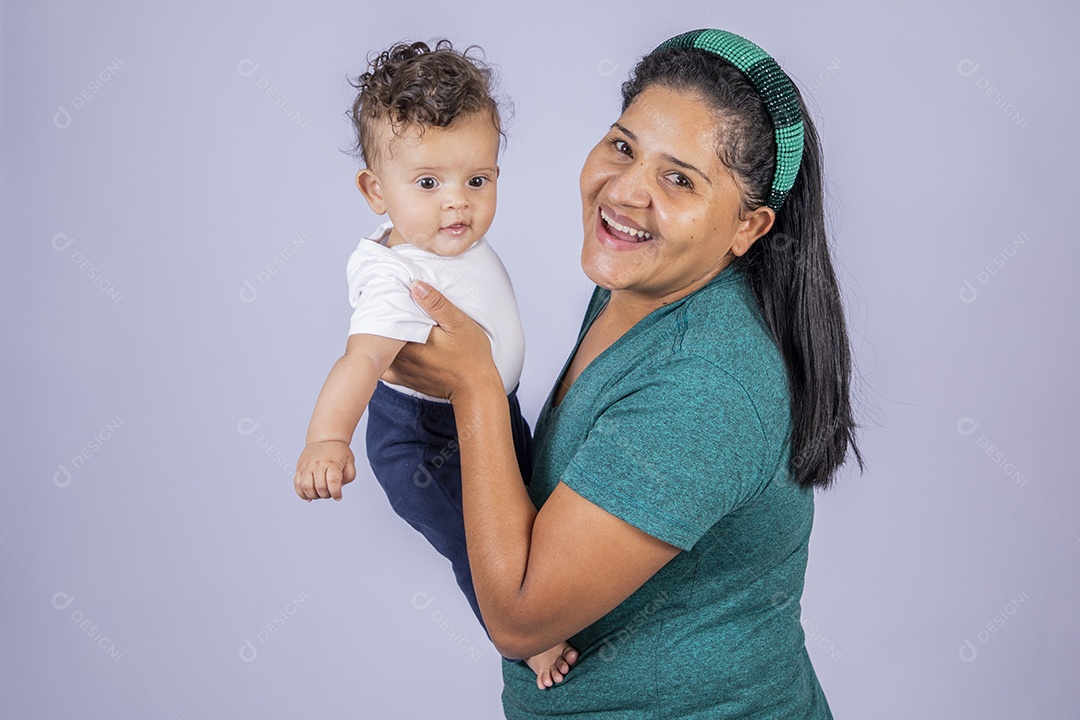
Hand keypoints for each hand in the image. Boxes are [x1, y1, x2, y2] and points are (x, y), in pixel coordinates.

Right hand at [294, 440, 355, 500]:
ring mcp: (307, 466)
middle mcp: (318, 464)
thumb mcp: (350, 461)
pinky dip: (302, 494)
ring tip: (320, 493)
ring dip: (314, 495)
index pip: (333, 481)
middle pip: (320, 487)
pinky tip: (309, 495)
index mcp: (332, 462)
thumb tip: (339, 487)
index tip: (338, 496)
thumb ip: (349, 475)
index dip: (336, 493)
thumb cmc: (338, 452)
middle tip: (330, 492)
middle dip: (327, 495)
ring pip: (306, 487)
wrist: (324, 439)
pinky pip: (297, 485)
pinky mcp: (299, 469)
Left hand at [381, 280, 499, 401]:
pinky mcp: (403, 379)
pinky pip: (383, 368)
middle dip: (381, 319)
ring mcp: (400, 368)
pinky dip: (381, 358)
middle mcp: (402, 354)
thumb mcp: (459, 323)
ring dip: (379, 337)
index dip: (387, 303)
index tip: (388, 294)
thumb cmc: (471, 355)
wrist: (475, 389)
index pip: (390, 316)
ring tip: (383, 323)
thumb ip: (437, 304)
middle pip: (381, 332)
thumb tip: (415, 285)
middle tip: (385, 306)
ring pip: (379, 349)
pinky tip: (387, 349)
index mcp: (413, 337)